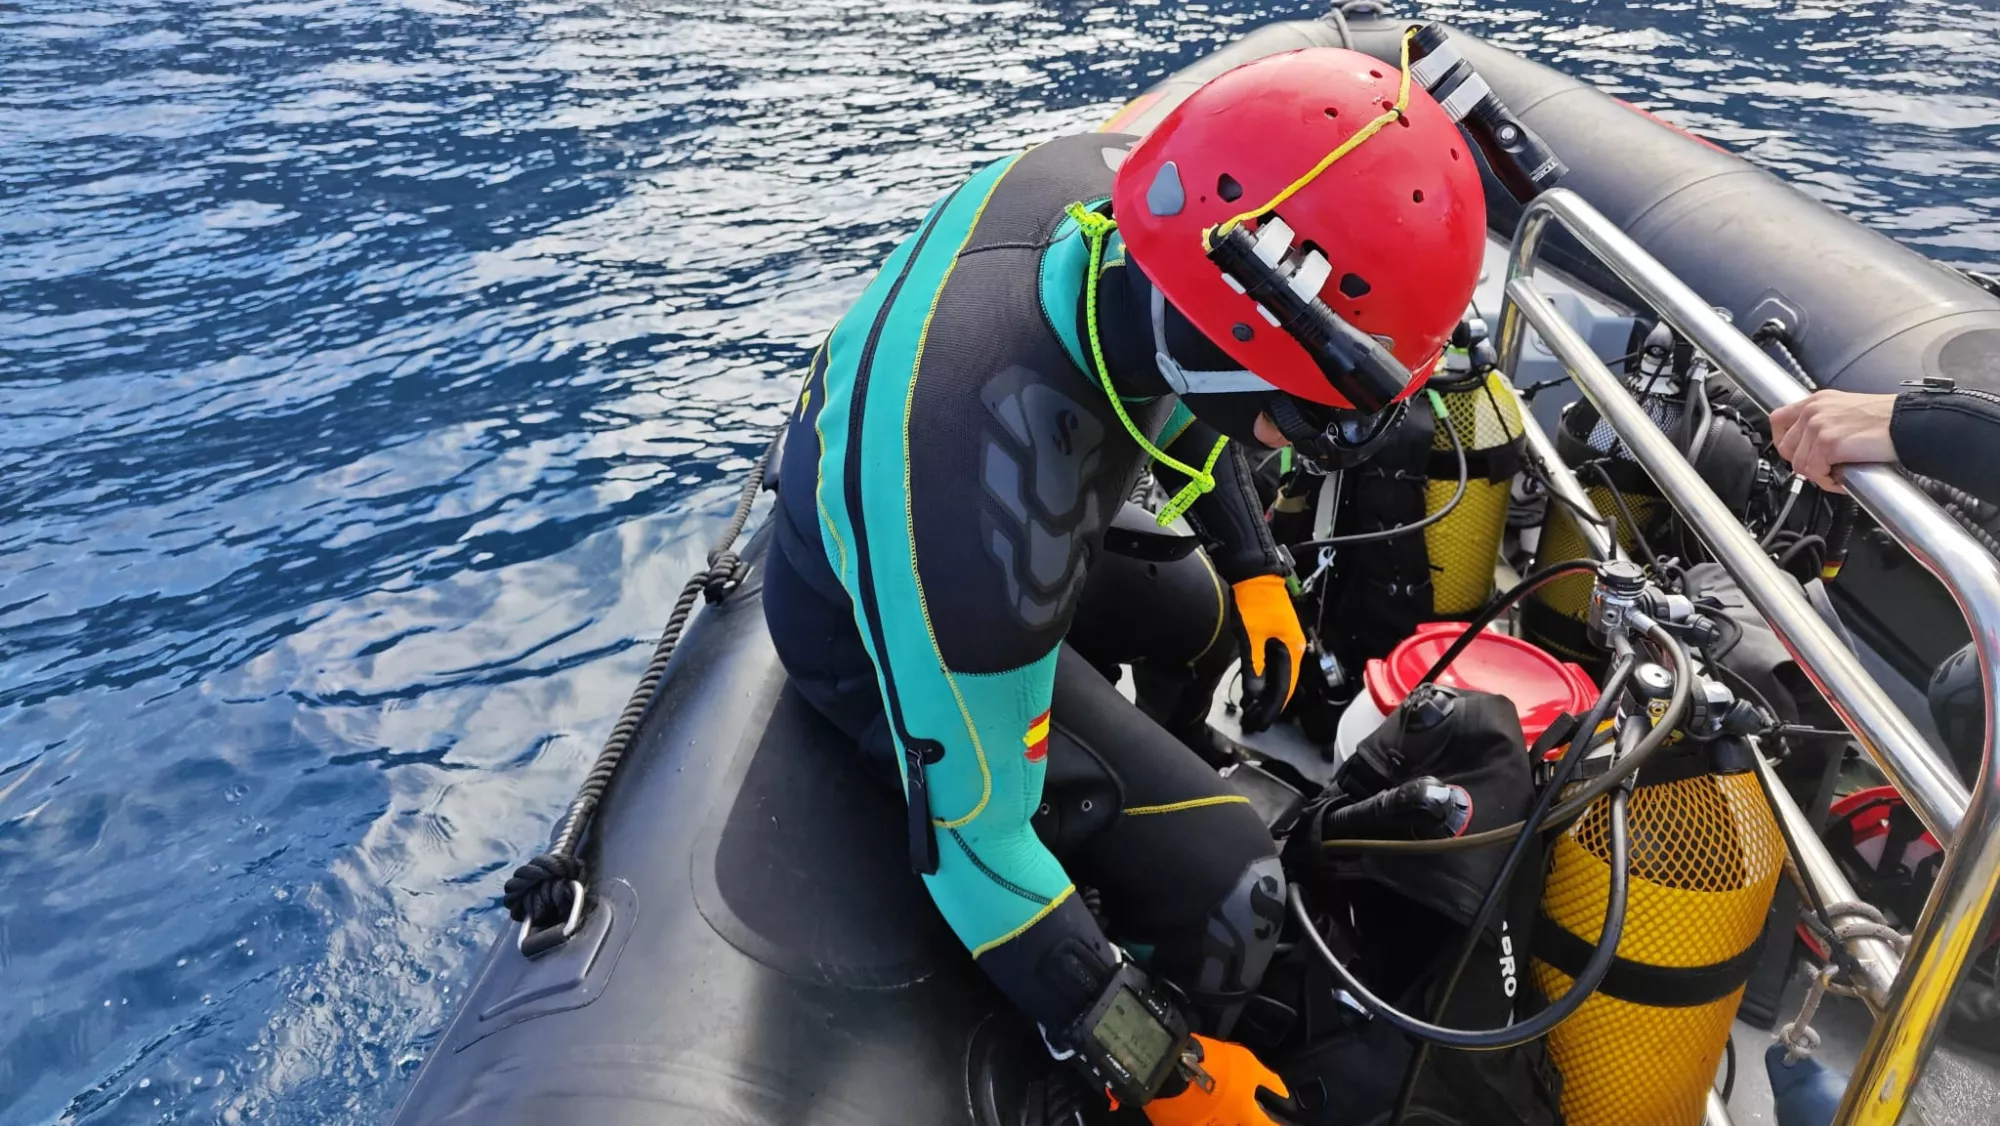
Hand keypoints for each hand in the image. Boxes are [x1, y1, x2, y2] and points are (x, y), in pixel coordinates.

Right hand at [1144, 1036, 1301, 1125]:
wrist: (1173, 1067)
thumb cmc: (1215, 1063)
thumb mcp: (1247, 1064)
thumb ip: (1268, 1080)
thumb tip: (1283, 1094)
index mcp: (1244, 1114)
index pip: (1267, 1125)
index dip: (1274, 1124)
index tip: (1279, 1121)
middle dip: (1243, 1119)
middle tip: (1239, 1108)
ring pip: (1218, 1125)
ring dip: (1221, 1119)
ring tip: (1217, 1105)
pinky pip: (1195, 1124)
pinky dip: (1199, 1120)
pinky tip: (1197, 1110)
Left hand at [1232, 575, 1305, 732]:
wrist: (1255, 574)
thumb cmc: (1254, 603)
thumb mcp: (1250, 637)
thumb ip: (1253, 666)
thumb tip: (1253, 694)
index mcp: (1292, 649)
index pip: (1285, 687)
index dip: (1272, 707)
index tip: (1261, 723)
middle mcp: (1294, 647)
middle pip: (1285, 683)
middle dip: (1270, 704)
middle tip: (1255, 722)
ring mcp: (1286, 641)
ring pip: (1280, 675)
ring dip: (1268, 692)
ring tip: (1254, 709)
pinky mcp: (1277, 635)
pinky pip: (1275, 664)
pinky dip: (1266, 678)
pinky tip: (1256, 686)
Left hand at [1768, 390, 1897, 491]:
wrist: (1906, 423)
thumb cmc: (1885, 420)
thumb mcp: (1845, 410)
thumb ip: (1823, 422)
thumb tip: (1810, 446)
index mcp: (1816, 401)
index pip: (1778, 420)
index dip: (1783, 441)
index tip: (1796, 453)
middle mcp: (1813, 411)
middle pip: (1785, 447)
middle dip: (1802, 463)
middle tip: (1822, 468)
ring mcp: (1818, 426)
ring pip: (1799, 464)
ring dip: (1817, 475)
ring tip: (1837, 474)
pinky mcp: (1828, 443)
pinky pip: (1815, 472)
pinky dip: (1828, 481)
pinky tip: (1842, 477)